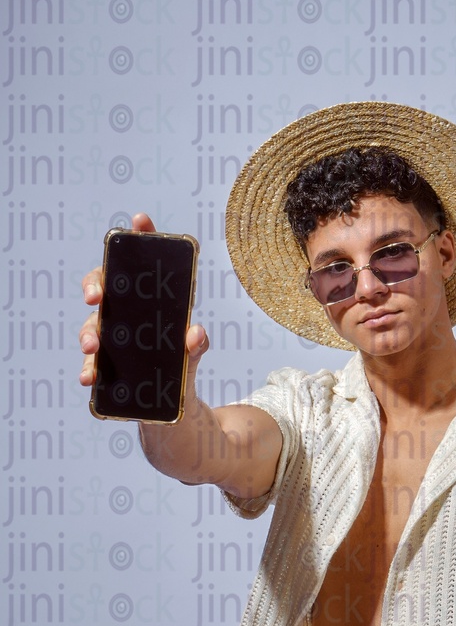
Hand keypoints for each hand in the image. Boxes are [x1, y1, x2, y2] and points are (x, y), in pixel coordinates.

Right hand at [77, 212, 207, 388]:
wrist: (174, 404)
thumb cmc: (181, 366)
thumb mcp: (192, 355)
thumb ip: (196, 345)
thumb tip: (194, 333)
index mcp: (150, 302)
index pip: (142, 263)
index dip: (140, 237)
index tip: (140, 220)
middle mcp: (126, 313)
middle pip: (105, 286)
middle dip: (95, 286)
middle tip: (96, 297)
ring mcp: (113, 337)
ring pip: (93, 325)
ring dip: (88, 333)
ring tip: (92, 347)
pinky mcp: (107, 364)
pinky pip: (92, 362)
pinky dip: (88, 369)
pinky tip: (88, 377)